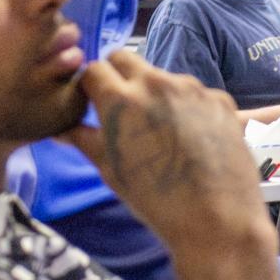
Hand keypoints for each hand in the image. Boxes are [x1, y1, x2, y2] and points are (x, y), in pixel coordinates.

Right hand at [66, 50, 275, 260]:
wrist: (217, 220)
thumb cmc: (157, 201)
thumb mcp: (111, 170)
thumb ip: (83, 139)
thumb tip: (60, 128)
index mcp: (121, 100)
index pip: (93, 69)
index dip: (90, 86)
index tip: (93, 102)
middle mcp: (156, 84)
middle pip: (125, 58)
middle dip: (117, 76)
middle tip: (123, 108)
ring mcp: (192, 89)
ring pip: (162, 76)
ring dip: (155, 93)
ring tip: (163, 132)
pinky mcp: (220, 99)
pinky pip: (195, 93)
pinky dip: (187, 107)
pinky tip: (192, 139)